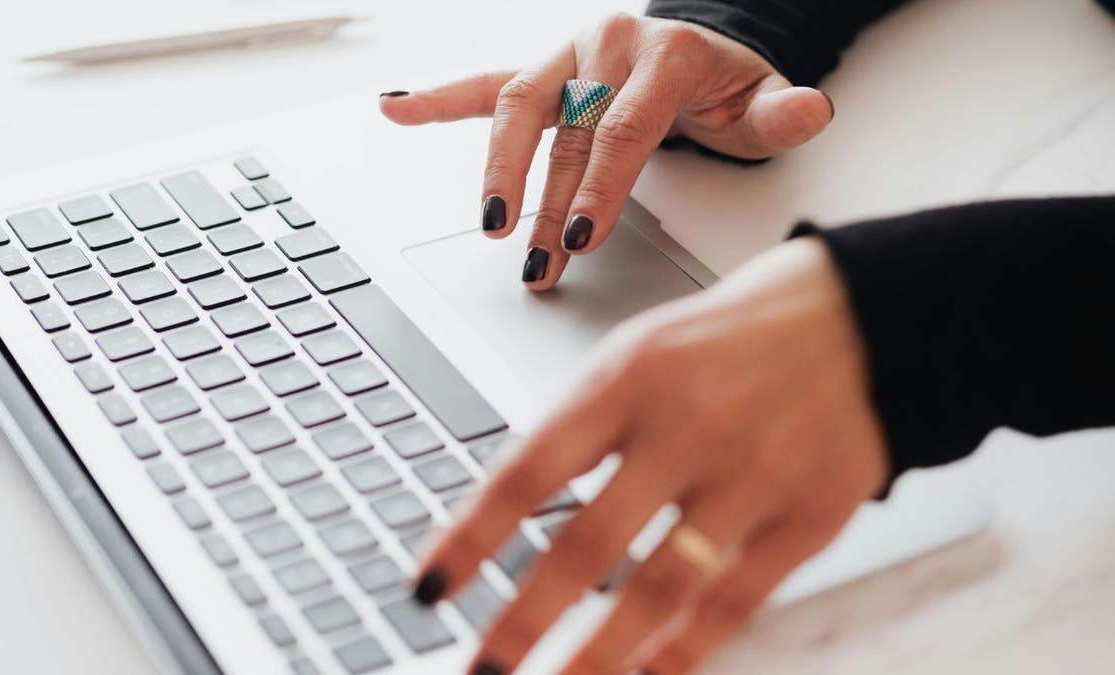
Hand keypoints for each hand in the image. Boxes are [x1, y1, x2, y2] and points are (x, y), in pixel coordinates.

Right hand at [380, 13, 833, 289]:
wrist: (702, 52)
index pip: (620, 128)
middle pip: (566, 132)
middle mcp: (609, 45)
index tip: (580, 238)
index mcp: (663, 52)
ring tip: (490, 225)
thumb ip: (782, 112)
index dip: (599, 187)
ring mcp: (569, 56)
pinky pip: (485, 83)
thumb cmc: (728, 89)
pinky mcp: (543, 70)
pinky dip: (440, 98)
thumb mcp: (763, 103)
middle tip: (535, 257)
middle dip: (548, 201)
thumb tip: (808, 109)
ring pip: (519, 110)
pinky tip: (396, 109)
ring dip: (498, 170)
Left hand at [411, 237, 887, 673]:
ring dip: (598, 657)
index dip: (470, 538)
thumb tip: (512, 511)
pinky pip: (738, 601)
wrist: (863, 315)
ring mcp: (753, 475)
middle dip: (523, 622)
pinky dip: (688, 650)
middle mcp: (687, 428)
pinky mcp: (811, 514)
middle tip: (482, 668)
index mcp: (629, 378)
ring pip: (660, 590)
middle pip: (586, 547)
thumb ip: (583, 426)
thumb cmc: (732, 337)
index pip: (527, 471)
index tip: (431, 588)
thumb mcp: (641, 353)